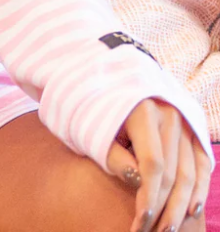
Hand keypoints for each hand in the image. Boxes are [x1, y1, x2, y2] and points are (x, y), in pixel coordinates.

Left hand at [106, 97, 211, 230]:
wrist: (112, 82)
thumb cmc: (99, 111)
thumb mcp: (98, 131)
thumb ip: (115, 158)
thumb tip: (139, 185)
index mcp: (144, 111)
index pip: (152, 163)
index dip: (148, 196)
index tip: (140, 222)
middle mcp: (170, 115)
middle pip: (172, 172)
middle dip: (162, 208)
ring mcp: (185, 122)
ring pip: (189, 173)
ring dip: (180, 206)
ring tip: (167, 229)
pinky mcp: (194, 130)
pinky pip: (202, 164)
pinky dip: (199, 189)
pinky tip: (192, 211)